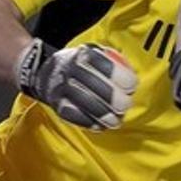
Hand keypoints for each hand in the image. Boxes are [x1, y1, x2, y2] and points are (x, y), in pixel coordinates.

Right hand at [16, 40, 137, 129]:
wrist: (47, 74)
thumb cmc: (82, 66)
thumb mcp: (95, 55)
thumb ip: (114, 62)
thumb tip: (134, 76)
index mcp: (82, 55)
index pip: (100, 61)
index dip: (118, 74)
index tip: (132, 85)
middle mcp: (69, 69)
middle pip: (92, 83)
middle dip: (113, 97)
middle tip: (126, 104)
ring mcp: (61, 88)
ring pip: (83, 101)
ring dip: (103, 114)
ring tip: (116, 120)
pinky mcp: (57, 105)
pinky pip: (73, 115)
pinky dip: (89, 122)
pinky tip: (101, 126)